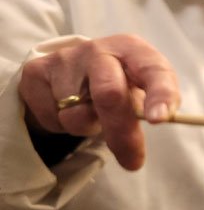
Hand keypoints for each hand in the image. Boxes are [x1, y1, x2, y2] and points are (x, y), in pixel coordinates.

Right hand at [18, 34, 180, 169]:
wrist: (73, 70)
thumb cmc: (118, 82)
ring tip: (91, 114)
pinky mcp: (36, 72)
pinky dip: (62, 125)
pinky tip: (67, 108)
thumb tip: (146, 142)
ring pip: (76, 114)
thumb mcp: (139, 90)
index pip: (153, 69)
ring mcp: (65, 58)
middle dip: (121, 132)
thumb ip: (150, 108)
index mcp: (133, 50)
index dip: (159, 93)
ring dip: (87, 127)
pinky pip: (53, 116)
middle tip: (132, 160)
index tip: (160, 119)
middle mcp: (99, 49)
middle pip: (109, 94)